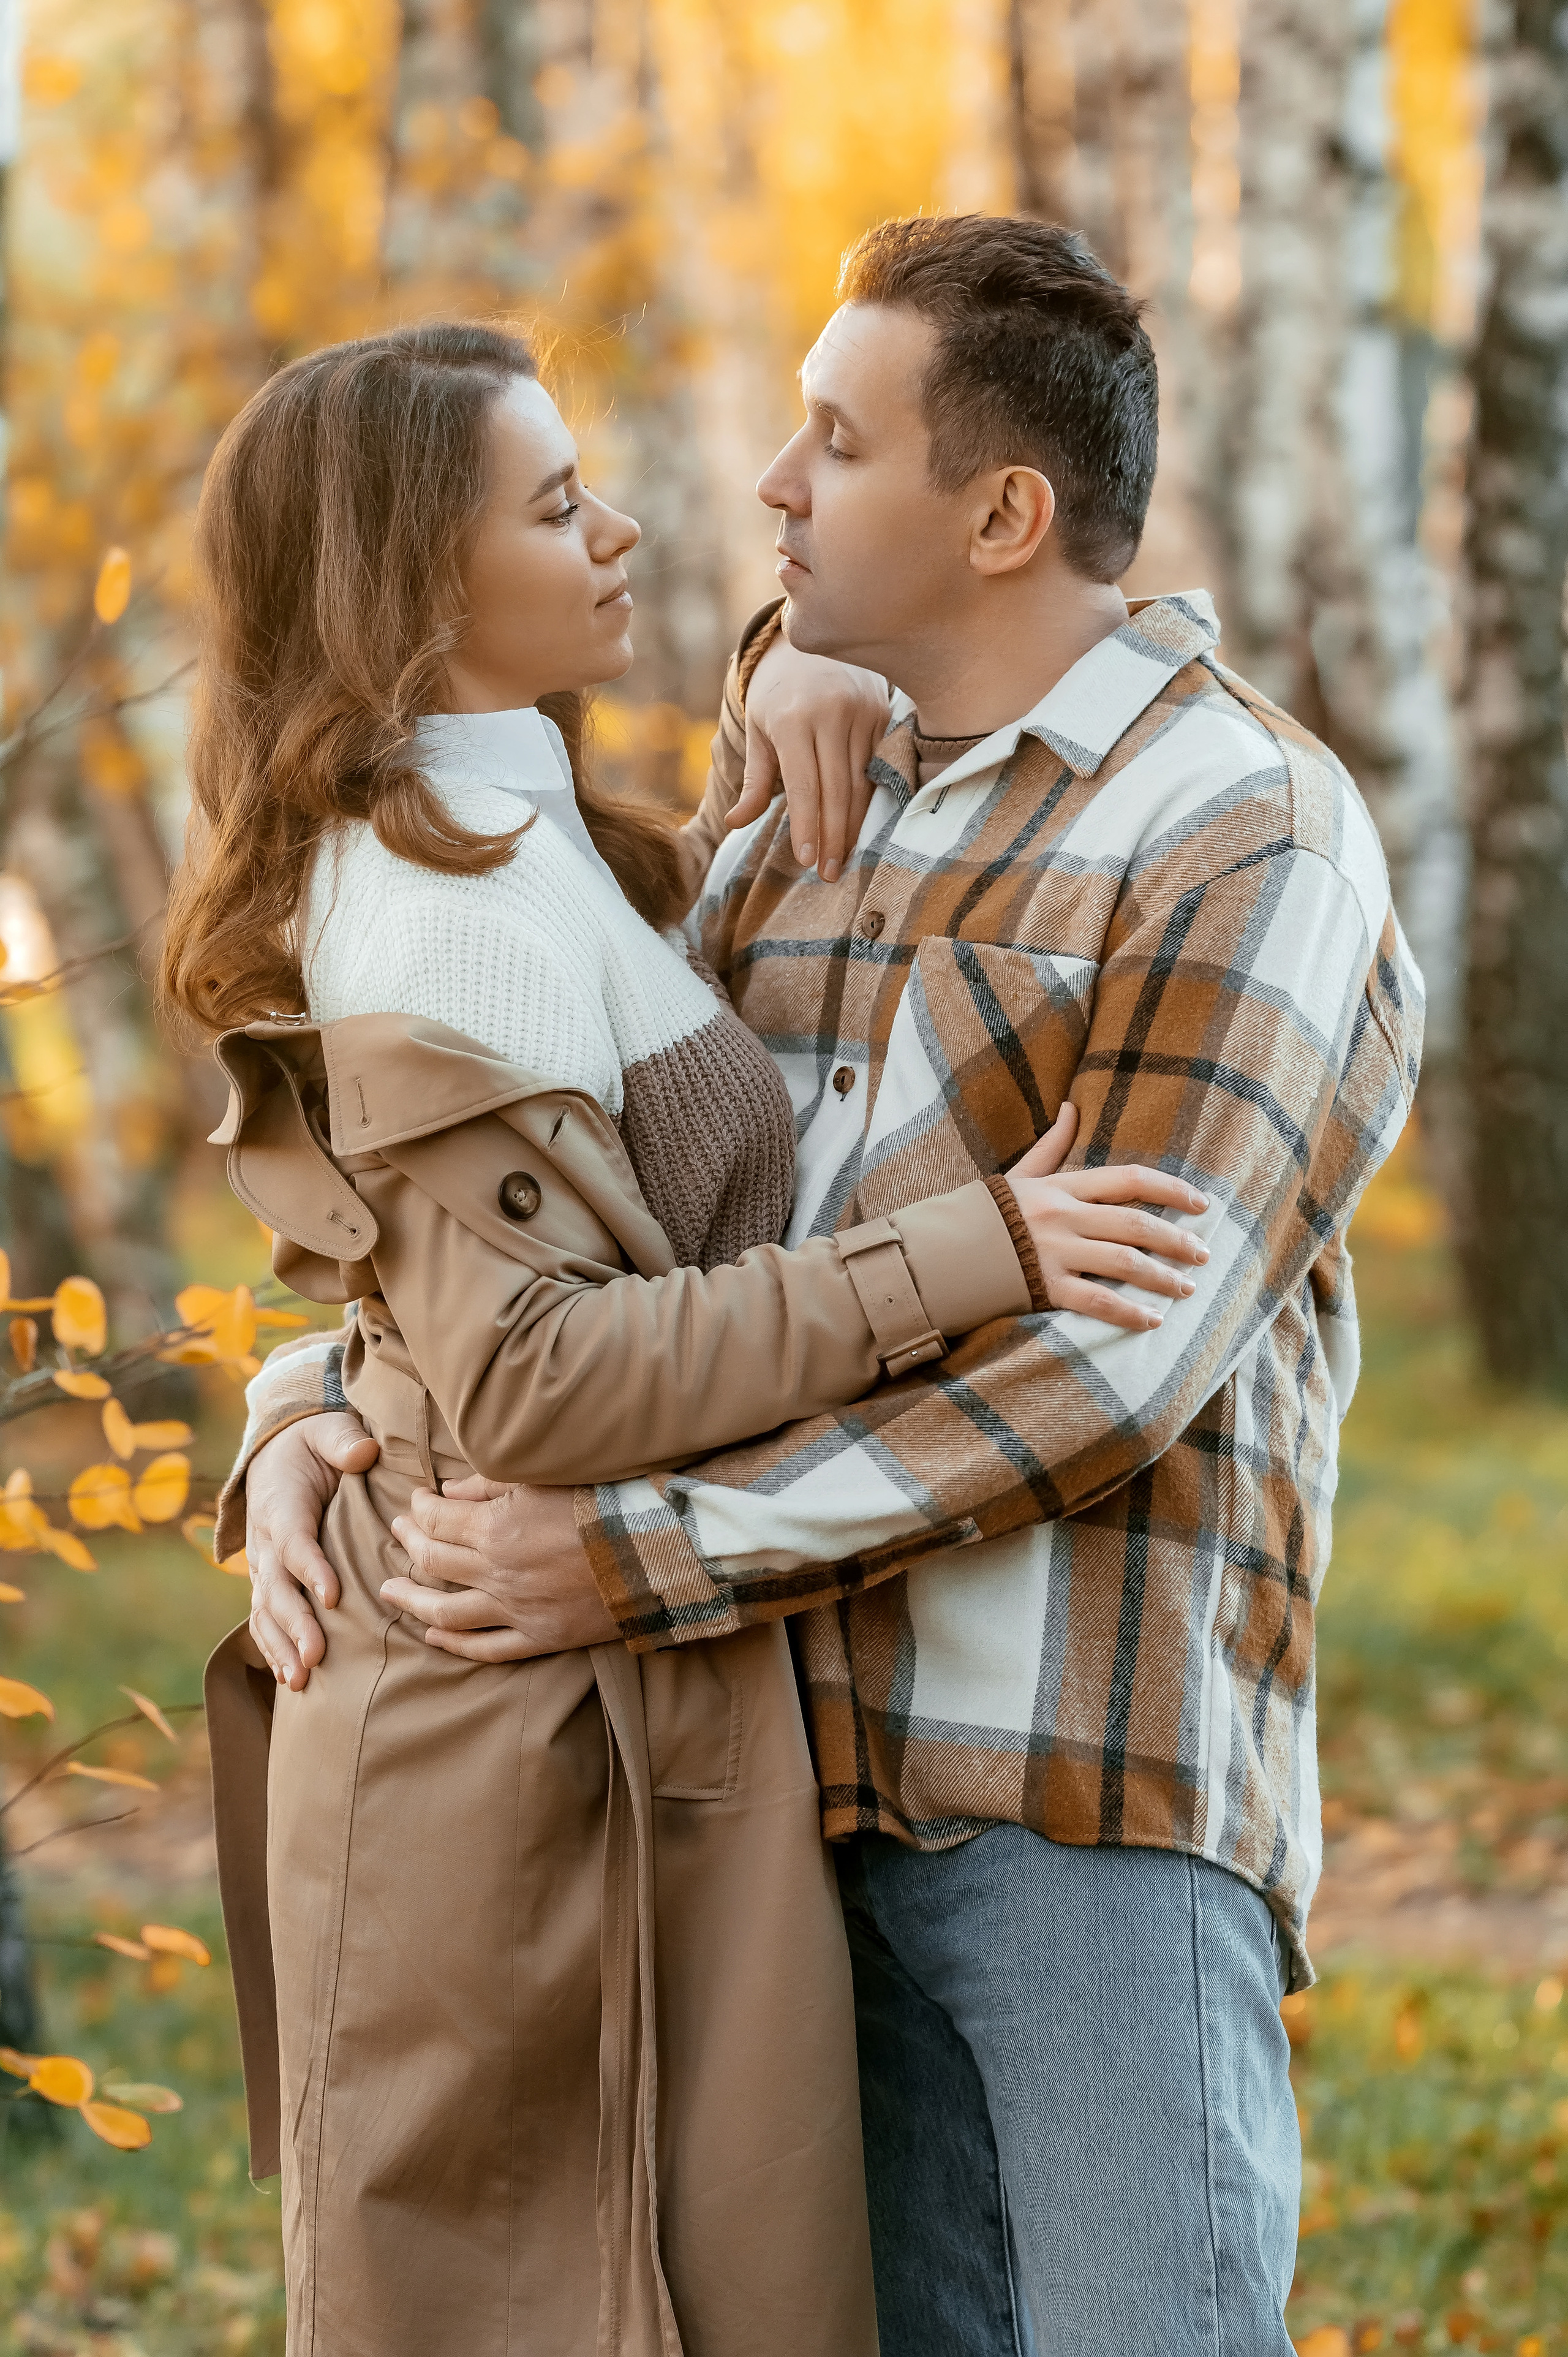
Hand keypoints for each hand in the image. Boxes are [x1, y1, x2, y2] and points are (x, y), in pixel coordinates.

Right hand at [246, 1411, 379, 1688]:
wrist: (275, 1450)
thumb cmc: (311, 1443)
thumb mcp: (328, 1430)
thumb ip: (344, 1441)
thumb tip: (364, 1452)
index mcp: (281, 1505)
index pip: (295, 1542)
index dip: (311, 1569)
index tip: (333, 1596)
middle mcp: (266, 1540)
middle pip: (277, 1587)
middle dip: (295, 1624)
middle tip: (315, 1657)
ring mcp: (263, 1564)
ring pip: (266, 1611)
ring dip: (281, 1646)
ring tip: (300, 1680)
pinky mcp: (268, 1578)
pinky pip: (264, 1617)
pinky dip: (272, 1647)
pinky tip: (288, 1678)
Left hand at [381, 1477, 618, 1662]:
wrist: (659, 1553)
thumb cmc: (606, 1505)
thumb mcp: (546, 1480)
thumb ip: (491, 1485)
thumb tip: (448, 1493)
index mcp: (497, 1528)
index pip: (436, 1519)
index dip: (418, 1508)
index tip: (414, 1500)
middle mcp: (498, 1573)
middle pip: (433, 1561)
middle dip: (409, 1543)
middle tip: (396, 1533)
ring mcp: (517, 1610)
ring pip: (447, 1611)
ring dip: (411, 1600)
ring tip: (388, 1591)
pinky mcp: (540, 1637)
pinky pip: (486, 1647)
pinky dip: (454, 1643)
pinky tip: (432, 1635)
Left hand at [726, 630, 889, 882]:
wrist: (811, 645)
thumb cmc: (777, 693)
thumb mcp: (758, 730)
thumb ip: (753, 779)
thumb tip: (733, 824)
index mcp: (793, 719)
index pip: (803, 785)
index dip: (807, 826)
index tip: (807, 860)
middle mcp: (832, 714)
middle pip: (836, 790)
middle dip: (833, 836)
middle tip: (828, 874)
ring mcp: (863, 713)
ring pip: (862, 783)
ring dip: (854, 826)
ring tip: (843, 859)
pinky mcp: (884, 715)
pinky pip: (879, 768)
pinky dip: (870, 801)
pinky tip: (863, 828)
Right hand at [1004, 1102, 1212, 1330]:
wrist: (940, 1251)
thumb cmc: (985, 1213)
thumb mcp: (1020, 1174)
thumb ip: (1052, 1145)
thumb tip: (1073, 1106)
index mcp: (1062, 1187)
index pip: (1130, 1180)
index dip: (1171, 1189)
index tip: (1201, 1204)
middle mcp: (1064, 1216)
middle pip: (1136, 1224)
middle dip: (1177, 1240)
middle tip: (1203, 1254)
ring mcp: (1055, 1252)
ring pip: (1124, 1263)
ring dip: (1162, 1277)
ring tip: (1186, 1289)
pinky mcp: (1044, 1286)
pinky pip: (1097, 1301)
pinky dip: (1128, 1312)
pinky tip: (1152, 1321)